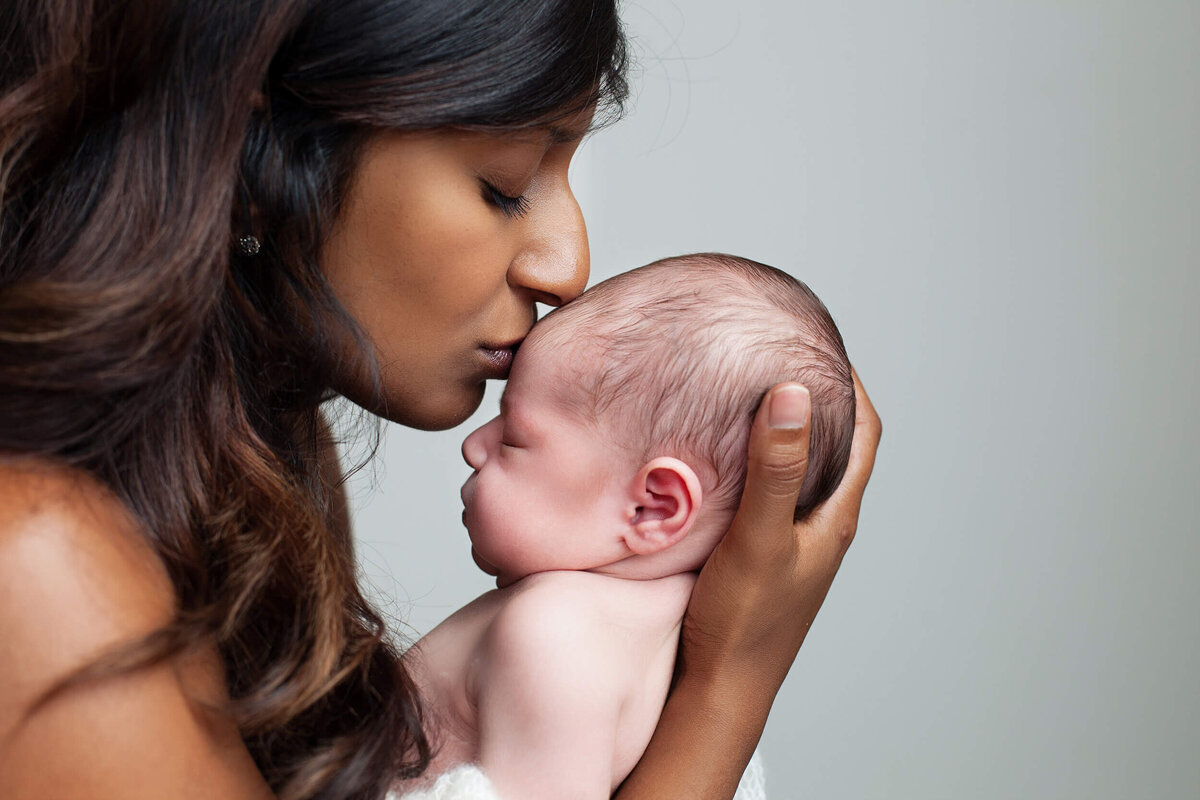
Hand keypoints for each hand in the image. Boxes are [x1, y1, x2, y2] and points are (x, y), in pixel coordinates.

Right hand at [679, 368, 880, 689]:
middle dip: (818, 397)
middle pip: (836, 445)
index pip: (865, 432)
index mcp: (835, 516)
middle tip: (783, 355)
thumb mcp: (760, 537)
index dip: (853, 383)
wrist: (720, 689)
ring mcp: (793, 540)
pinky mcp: (763, 553)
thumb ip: (776, 468)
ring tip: (752, 391)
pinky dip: (758, 462)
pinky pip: (771, 493)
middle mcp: (822, 524)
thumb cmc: (746, 623)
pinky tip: (723, 456)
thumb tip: (795, 391)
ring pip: (802, 469)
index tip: (823, 343)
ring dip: (787, 430)